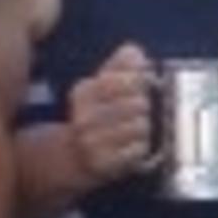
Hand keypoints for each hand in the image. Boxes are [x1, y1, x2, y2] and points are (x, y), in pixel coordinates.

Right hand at [64, 44, 162, 187]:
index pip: (122, 80)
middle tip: (140, 111)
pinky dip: (142, 147)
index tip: (142, 84)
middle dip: (144, 107)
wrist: (72, 155)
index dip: (138, 81)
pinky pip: (139, 150)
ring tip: (136, 129)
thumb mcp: (101, 85)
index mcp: (84, 93)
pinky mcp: (104, 164)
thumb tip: (136, 52)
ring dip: (145, 128)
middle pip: (138, 103)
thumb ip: (119, 65)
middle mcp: (84, 118)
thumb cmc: (96, 114)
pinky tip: (134, 145)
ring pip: (141, 126)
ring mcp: (93, 142)